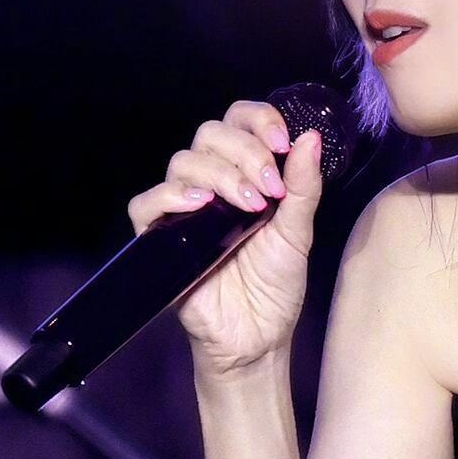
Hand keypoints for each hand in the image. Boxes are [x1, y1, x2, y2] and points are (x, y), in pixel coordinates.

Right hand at [124, 98, 324, 374]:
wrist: (257, 337)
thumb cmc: (275, 286)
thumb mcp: (298, 233)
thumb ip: (304, 187)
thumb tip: (311, 138)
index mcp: (245, 174)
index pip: (238, 121)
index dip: (258, 120)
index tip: (283, 143)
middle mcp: (212, 184)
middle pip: (210, 134)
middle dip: (245, 151)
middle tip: (270, 188)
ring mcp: (183, 209)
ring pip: (183, 162)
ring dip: (220, 175)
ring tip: (249, 206)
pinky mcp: (159, 239)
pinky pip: (146, 203)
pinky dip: (170, 196)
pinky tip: (201, 205)